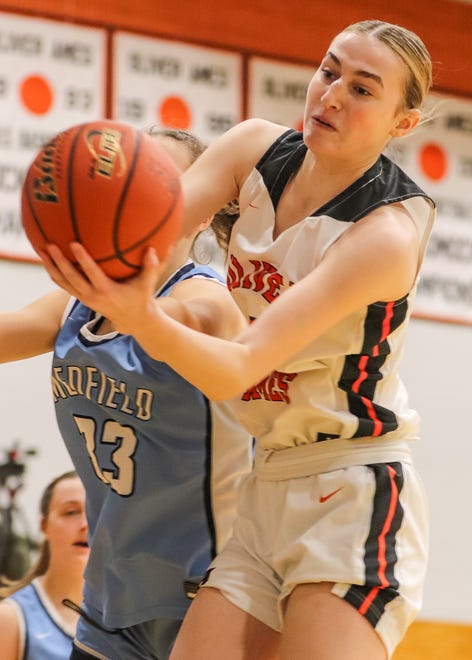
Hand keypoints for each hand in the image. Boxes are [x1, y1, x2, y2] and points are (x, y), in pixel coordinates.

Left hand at [39, 243, 162, 335]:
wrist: (133, 321)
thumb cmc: (141, 299)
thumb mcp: (147, 285)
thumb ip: (151, 268)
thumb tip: (153, 250)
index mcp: (107, 291)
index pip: (91, 273)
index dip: (82, 258)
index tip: (73, 244)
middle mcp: (93, 296)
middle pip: (71, 278)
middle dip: (59, 262)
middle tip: (50, 245)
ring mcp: (86, 299)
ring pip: (63, 282)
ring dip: (52, 267)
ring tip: (41, 251)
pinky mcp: (83, 299)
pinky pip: (65, 286)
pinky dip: (55, 275)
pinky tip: (48, 262)